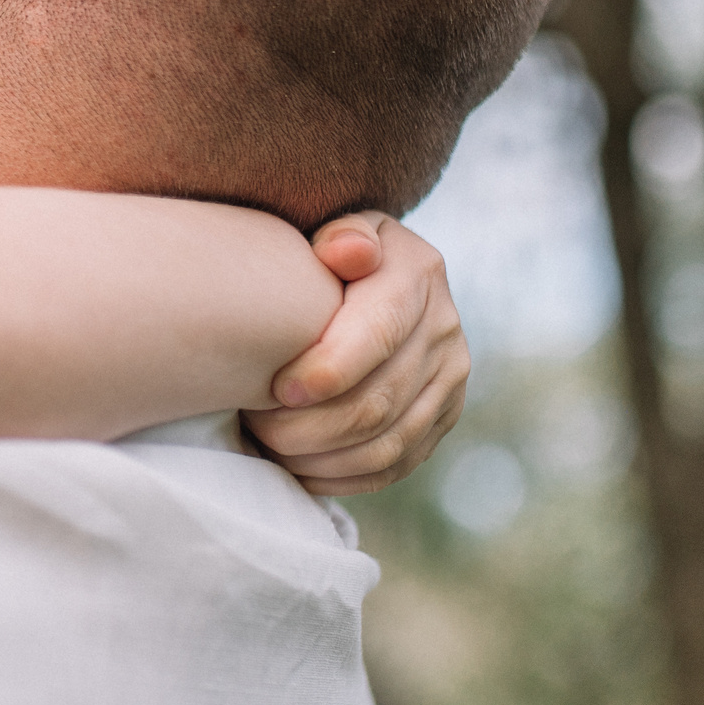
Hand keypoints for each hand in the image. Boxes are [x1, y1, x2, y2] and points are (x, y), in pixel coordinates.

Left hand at [242, 214, 467, 496]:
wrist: (370, 278)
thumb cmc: (327, 254)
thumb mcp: (335, 227)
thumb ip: (341, 235)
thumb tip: (348, 253)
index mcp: (418, 275)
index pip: (378, 335)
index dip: (326, 371)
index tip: (273, 388)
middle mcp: (445, 331)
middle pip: (378, 401)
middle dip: (308, 424)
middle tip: (254, 425)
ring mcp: (449, 381)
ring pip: (385, 443)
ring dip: (319, 455)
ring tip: (267, 446)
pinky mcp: (439, 420)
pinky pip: (392, 467)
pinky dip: (340, 477)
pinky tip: (297, 468)